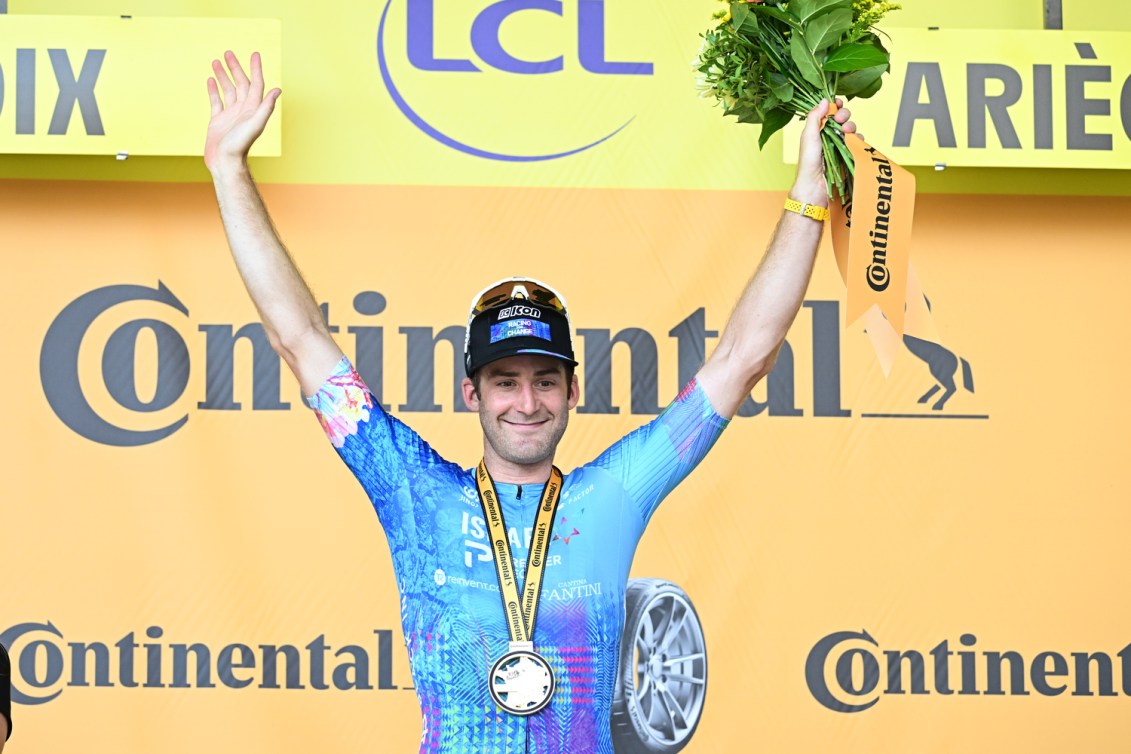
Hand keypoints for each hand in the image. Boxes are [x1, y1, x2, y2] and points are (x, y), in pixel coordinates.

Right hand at [204, 51, 280, 173]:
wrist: (225, 162)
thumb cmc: (240, 146)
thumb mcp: (254, 125)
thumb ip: (265, 107)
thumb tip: (277, 90)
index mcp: (252, 109)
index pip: (256, 84)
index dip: (256, 69)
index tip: (254, 54)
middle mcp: (243, 110)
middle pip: (240, 83)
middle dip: (235, 67)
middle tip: (228, 53)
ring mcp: (230, 114)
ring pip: (227, 90)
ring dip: (223, 75)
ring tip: (216, 61)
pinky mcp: (218, 120)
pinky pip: (216, 101)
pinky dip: (214, 90)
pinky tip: (210, 80)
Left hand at [791, 98, 855, 206]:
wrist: (815, 184)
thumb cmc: (808, 161)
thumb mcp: (808, 135)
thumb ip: (815, 116)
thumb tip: (824, 100)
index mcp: (818, 129)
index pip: (829, 112)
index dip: (835, 105)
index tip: (838, 102)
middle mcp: (830, 135)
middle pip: (843, 117)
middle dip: (844, 114)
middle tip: (840, 119)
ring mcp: (840, 144)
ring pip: (852, 128)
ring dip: (851, 126)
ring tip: (846, 131)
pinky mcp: (849, 154)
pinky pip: (858, 142)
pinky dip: (858, 139)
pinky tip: (854, 141)